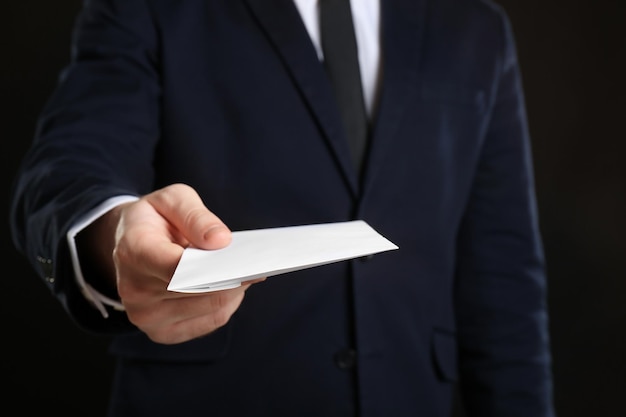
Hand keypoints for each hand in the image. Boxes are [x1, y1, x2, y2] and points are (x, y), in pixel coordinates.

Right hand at [82, 183, 263, 343]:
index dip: (212, 266)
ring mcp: (147, 316)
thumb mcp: (172, 199)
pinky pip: (210, 321)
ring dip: (234, 290)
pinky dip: (227, 303)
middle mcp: (134, 290)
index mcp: (133, 251)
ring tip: (244, 271)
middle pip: (198, 290)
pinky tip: (231, 287)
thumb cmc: (155, 219)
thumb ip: (195, 216)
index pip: (175, 267)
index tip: (242, 259)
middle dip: (232, 276)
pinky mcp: (162, 332)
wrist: (128, 243)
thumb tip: (221, 241)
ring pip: (211, 308)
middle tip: (255, 263)